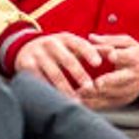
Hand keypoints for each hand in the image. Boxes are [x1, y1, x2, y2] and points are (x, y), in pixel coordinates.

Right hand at [12, 32, 126, 103]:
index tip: (98, 63)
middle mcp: (50, 43)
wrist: (25, 48)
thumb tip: (113, 51)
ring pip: (54, 73)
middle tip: (90, 87)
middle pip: (67, 59)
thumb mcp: (71, 46)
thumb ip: (92, 49)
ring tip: (76, 100)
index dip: (89, 53)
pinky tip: (57, 100)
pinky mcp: (26, 65)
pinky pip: (39, 80)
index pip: (79, 44)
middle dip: (79, 74)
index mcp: (64, 38)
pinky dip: (50, 90)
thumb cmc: (57, 50)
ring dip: (66, 88)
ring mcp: (38, 54)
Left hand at [76, 33, 138, 109]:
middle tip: (96, 83)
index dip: (119, 56)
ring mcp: (129, 90)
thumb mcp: (126, 43)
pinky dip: (94, 104)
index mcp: (133, 58)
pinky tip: (82, 101)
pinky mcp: (123, 101)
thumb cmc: (133, 54)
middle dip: (108, 81)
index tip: (111, 56)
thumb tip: (91, 37)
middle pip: (120, 79)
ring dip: (95, 94)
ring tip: (80, 92)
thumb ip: (109, 40)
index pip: (126, 57)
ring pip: (112, 94)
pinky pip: (108, 104)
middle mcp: (133, 76)